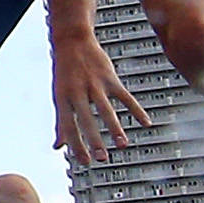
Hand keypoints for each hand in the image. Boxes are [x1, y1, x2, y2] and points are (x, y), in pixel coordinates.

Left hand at [49, 30, 153, 163]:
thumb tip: (58, 146)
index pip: (68, 126)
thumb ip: (61, 122)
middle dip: (94, 140)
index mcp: (62, 98)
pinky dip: (137, 110)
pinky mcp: (110, 78)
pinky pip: (125, 97)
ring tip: (123, 145)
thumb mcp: (59, 96)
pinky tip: (146, 123)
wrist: (72, 40)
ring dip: (115, 128)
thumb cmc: (65, 72)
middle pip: (86, 120)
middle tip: (102, 158)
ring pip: (106, 109)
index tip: (85, 162)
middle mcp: (78, 91)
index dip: (76, 145)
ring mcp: (95, 84)